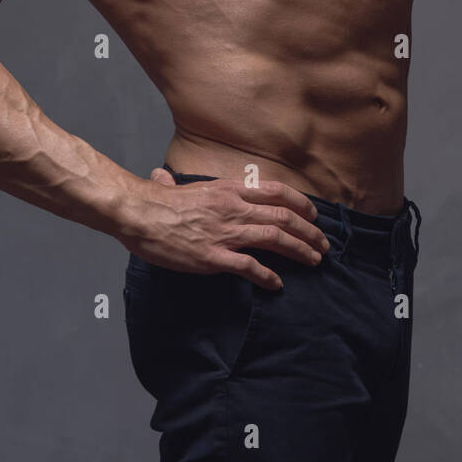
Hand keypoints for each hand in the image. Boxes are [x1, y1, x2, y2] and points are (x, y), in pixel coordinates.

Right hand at [118, 167, 329, 288]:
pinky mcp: (214, 256)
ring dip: (299, 250)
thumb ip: (184, 184)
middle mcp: (234, 208)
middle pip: (283, 217)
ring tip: (313, 261)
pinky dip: (267, 276)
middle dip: (309, 232)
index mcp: (229, 189)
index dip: (300, 204)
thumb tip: (163, 177)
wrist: (139, 213)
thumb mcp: (180, 185)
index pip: (276, 192)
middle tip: (323, 244)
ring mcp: (225, 232)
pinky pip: (249, 266)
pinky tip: (276, 284)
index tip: (313, 215)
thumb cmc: (156, 202)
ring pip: (274, 239)